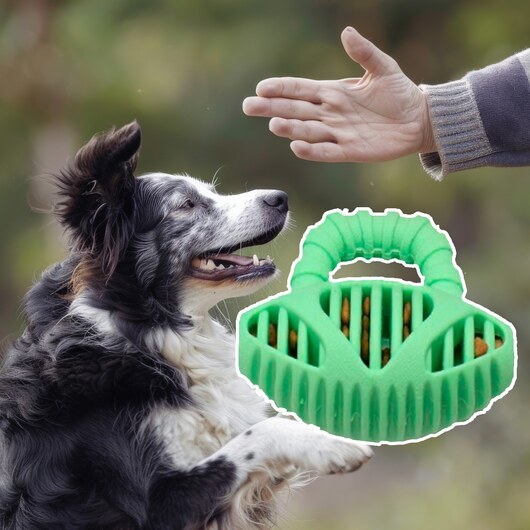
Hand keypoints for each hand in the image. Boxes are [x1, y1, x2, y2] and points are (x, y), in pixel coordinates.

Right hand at [242, 27, 435, 162]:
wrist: (418, 120)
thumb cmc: (399, 93)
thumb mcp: (384, 67)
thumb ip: (364, 52)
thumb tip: (346, 32)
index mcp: (333, 92)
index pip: (301, 89)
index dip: (281, 88)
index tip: (261, 87)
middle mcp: (330, 113)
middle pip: (296, 110)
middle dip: (272, 108)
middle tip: (249, 106)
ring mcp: (338, 133)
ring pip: (308, 130)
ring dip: (291, 128)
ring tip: (274, 124)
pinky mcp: (350, 151)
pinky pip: (327, 151)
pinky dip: (312, 150)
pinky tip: (297, 146)